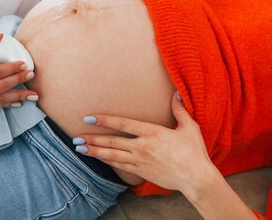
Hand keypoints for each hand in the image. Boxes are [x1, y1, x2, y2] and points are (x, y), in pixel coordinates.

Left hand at [76, 92, 217, 192]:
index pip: (123, 124)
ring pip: (112, 156)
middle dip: (92, 139)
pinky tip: (100, 160)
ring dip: (95, 152)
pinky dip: (108, 162)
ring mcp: (140, 161)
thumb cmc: (194, 152)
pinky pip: (121, 167)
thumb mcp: (189, 127)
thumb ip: (179, 110)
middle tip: (76, 138)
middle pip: (112, 142)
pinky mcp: (142, 173)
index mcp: (152, 132)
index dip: (104, 120)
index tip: (89, 118)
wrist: (196, 178)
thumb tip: (176, 93)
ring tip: (80, 149)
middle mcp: (143, 146)